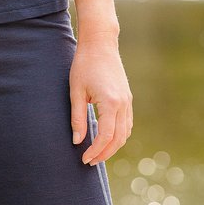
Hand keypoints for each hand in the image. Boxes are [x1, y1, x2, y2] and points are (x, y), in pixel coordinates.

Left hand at [69, 42, 132, 165]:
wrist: (100, 43)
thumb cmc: (84, 64)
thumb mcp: (76, 91)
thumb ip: (77, 118)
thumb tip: (77, 141)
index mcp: (110, 102)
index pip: (106, 136)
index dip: (96, 151)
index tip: (85, 159)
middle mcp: (123, 104)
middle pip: (118, 139)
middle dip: (105, 153)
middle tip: (89, 161)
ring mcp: (128, 100)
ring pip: (125, 133)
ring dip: (113, 146)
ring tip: (97, 153)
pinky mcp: (127, 97)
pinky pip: (127, 123)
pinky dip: (119, 135)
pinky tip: (107, 138)